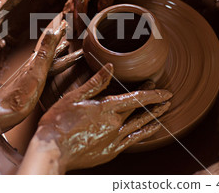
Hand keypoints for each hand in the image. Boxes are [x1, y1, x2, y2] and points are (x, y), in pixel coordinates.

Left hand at [0, 21, 66, 132]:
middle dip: (58, 42)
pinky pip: (42, 72)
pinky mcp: (25, 88)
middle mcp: (30, 68)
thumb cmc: (18, 98)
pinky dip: (49, 67)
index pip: (51, 46)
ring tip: (63, 48)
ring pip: (45, 61)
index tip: (65, 24)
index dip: (58, 35)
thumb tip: (51, 30)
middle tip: (66, 31)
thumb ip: (44, 53)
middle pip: (48, 51)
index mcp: (35, 63)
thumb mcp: (35, 74)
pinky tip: (47, 72)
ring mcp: (27, 77)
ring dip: (55, 53)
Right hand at [35, 63, 171, 171]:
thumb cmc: (58, 122)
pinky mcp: (110, 151)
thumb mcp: (74, 97)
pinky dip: (145, 133)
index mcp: (106, 108)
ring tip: (165, 110)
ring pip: (140, 126)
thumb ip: (95, 83)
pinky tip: (151, 128)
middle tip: (166, 96)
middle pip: (140, 111)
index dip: (153, 94)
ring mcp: (114, 139)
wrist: (51, 150)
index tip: (165, 91)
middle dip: (154, 102)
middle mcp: (114, 124)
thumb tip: (110, 67)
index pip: (136, 98)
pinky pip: (133, 140)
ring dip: (154, 117)